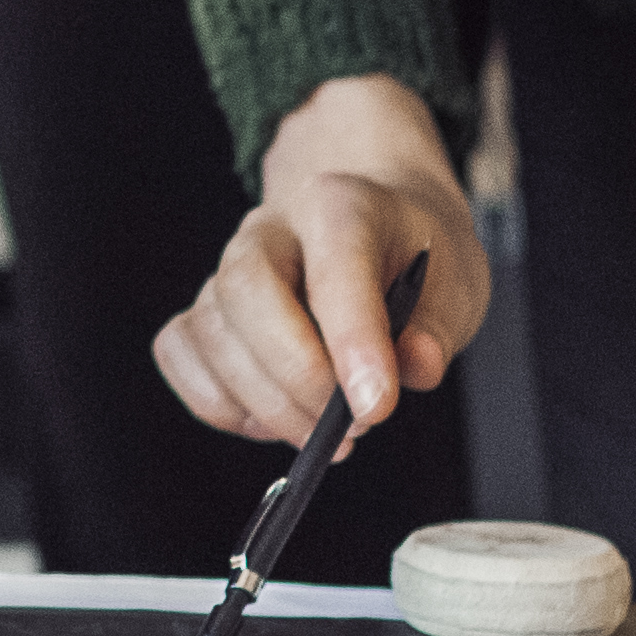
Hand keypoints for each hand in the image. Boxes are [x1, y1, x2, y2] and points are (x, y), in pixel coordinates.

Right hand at [152, 71, 491, 449]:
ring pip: (209, 332)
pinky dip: (220, 402)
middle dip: (295, 375)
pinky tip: (272, 416)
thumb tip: (415, 366)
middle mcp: (269, 229)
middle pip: (246, 290)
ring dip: (265, 404)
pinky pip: (180, 355)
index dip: (352, 340)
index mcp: (340, 204)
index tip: (376, 406)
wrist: (377, 229)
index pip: (335, 266)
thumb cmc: (412, 257)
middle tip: (352, 427)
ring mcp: (226, 268)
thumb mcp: (454, 283)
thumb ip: (436, 328)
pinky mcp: (202, 312)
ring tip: (325, 431)